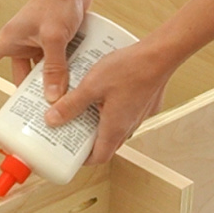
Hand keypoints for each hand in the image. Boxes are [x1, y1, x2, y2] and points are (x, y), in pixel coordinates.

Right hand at [0, 0, 97, 105]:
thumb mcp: (55, 37)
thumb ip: (53, 68)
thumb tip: (51, 98)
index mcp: (10, 38)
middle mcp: (21, 41)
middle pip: (18, 74)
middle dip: (27, 92)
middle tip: (38, 111)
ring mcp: (38, 42)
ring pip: (39, 70)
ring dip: (49, 82)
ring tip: (62, 99)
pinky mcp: (55, 40)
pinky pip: (55, 62)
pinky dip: (63, 72)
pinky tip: (77, 82)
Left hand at [43, 39, 176, 164]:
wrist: (161, 54)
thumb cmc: (131, 69)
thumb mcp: (91, 85)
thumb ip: (71, 104)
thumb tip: (52, 119)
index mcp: (115, 128)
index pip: (99, 158)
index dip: (83, 159)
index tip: (70, 153)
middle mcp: (129, 126)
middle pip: (107, 145)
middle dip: (89, 142)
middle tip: (72, 130)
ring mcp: (139, 115)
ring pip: (117, 129)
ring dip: (100, 125)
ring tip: (83, 111)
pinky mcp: (144, 103)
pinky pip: (126, 114)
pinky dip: (112, 111)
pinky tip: (103, 95)